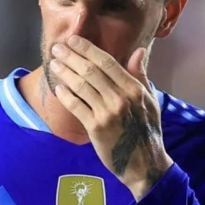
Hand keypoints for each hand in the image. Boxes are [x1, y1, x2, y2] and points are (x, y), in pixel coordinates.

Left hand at [49, 36, 172, 199]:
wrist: (145, 164)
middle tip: (57, 48)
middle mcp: (121, 98)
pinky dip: (66, 96)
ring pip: (81, 87)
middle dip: (71, 57)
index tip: (73, 40)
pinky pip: (76, 107)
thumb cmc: (147, 131)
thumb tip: (138, 51)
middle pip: (91, 71)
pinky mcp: (96, 128)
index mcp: (134, 89)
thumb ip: (140, 76)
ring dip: (65, 73)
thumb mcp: (150, 101)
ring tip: (54, 64)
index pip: (107, 62)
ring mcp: (107, 113)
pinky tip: (58, 88)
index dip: (88, 49)